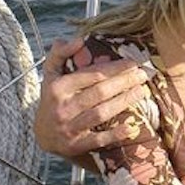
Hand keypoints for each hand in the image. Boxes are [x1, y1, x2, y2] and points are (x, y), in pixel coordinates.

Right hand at [34, 36, 148, 158]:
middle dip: (124, 82)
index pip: (91, 75)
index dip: (114, 68)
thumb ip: (60, 54)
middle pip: (99, 92)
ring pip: (101, 113)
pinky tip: (131, 127)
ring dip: (124, 102)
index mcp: (58, 87)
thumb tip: (78, 39)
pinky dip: (115, 134)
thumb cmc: (52, 100)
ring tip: (142, 91)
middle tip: (143, 74)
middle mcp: (63, 107)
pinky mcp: (75, 146)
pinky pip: (98, 139)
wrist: (41, 135)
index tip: (133, 62)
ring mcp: (69, 128)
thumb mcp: (50, 74)